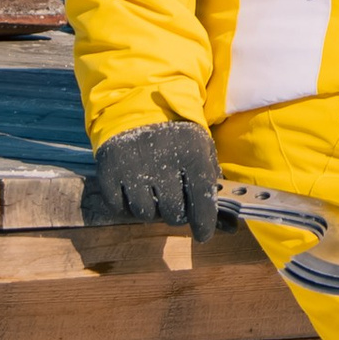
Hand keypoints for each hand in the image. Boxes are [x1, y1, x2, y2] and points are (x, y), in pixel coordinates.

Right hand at [83, 119, 219, 231]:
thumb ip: (214, 186)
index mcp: (192, 155)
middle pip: (173, 213)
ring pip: (145, 215)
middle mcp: (163, 163)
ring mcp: (133, 168)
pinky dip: (127, 205)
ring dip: (151, 210)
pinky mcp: (109, 171)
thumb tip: (229, 227)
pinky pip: (119, 207)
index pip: (202, 202)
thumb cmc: (177, 134)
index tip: (203, 235)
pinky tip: (134, 191)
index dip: (204, 224)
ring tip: (153, 193)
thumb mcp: (202, 149)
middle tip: (174, 202)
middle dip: (176, 213)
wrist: (137, 104)